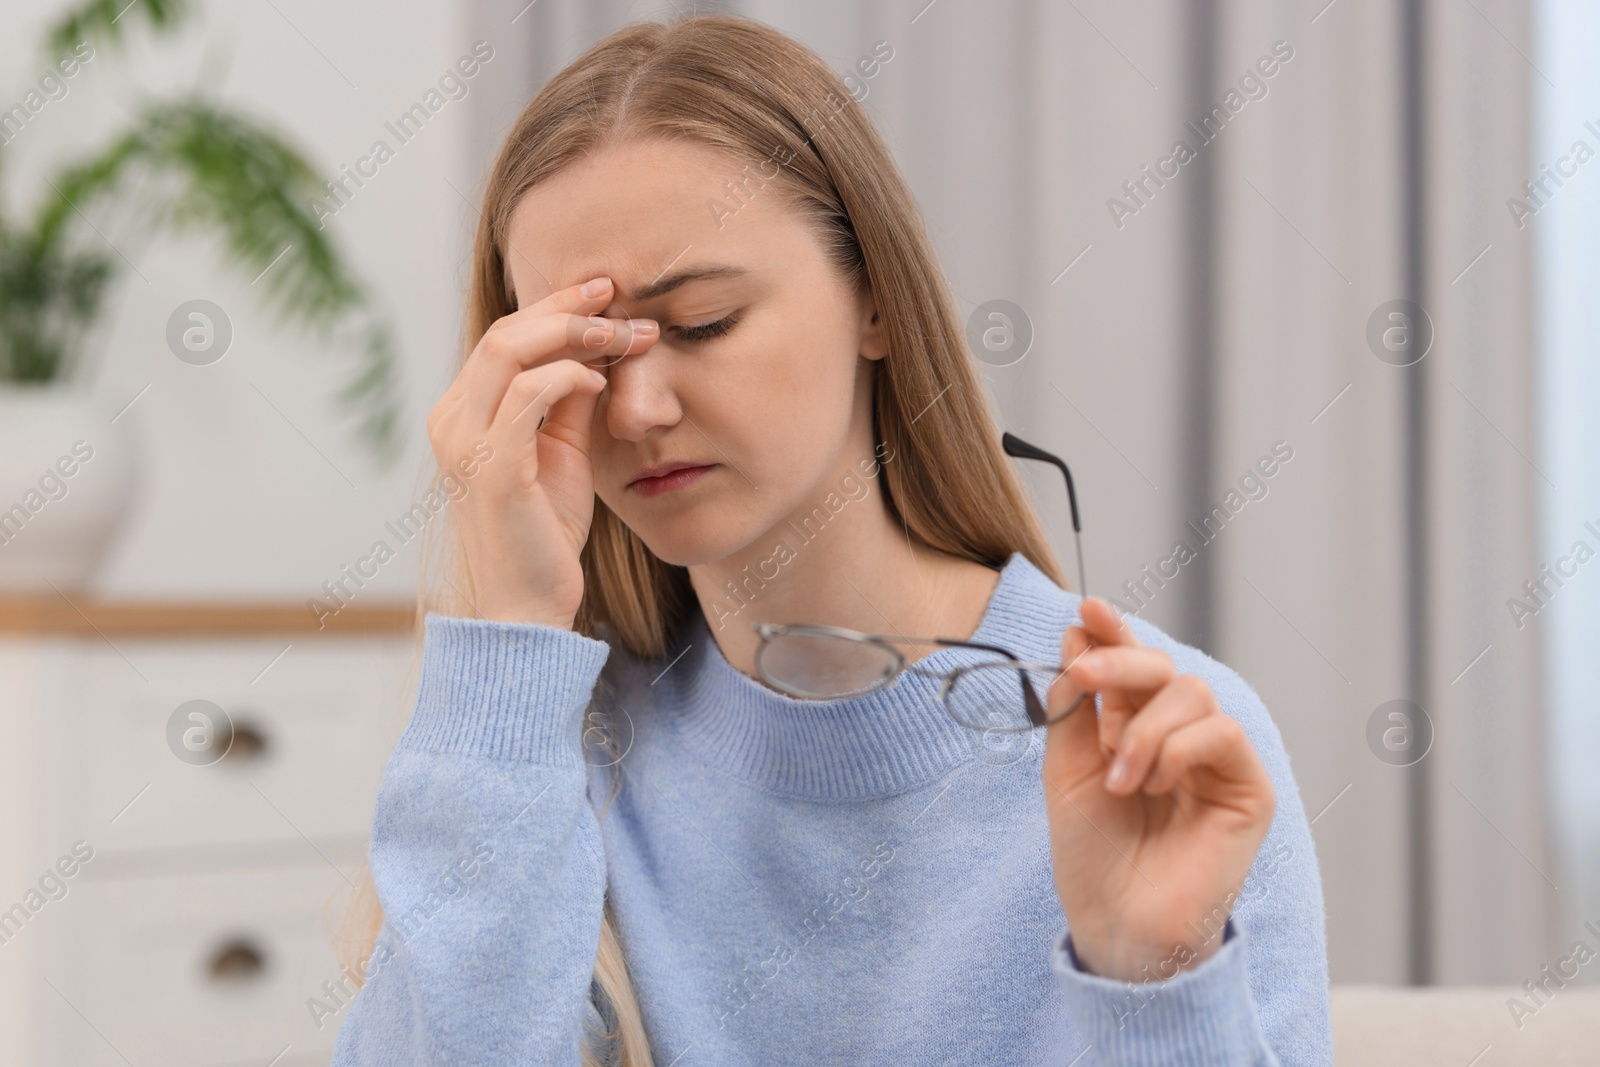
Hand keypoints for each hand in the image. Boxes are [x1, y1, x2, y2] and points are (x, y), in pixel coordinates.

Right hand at [425, 276, 656, 627]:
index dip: (554, 308)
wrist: (528, 604)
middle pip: (503, 332)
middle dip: (565, 306)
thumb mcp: (562, 452)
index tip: (606, 292)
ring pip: (508, 350)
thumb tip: (599, 351)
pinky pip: (527, 395)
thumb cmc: (544, 532)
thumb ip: (570, 402)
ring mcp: (464, 443)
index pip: (503, 338)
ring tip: (622, 333)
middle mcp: (450, 420)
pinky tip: (602, 381)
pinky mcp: (491, 467)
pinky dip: (568, 376)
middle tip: (618, 293)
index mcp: (461, 413)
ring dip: (573, 333)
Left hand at [1041, 597, 1274, 981]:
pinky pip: (1223, 734)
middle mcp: (1180, 737)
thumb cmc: (1093, 854)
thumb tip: (1077, 634)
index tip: (1087, 609)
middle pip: (1166, 669)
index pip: (1132, 667)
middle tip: (1086, 676)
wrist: (1115, 922)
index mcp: (1136, 728)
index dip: (1114, 632)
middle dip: (1122, 661)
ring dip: (1144, 728)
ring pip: (1194, 694)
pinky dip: (1180, 749)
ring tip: (1121, 778)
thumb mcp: (1067, 768)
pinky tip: (1156, 785)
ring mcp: (1216, 761)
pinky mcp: (1248, 789)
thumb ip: (1074, 704)